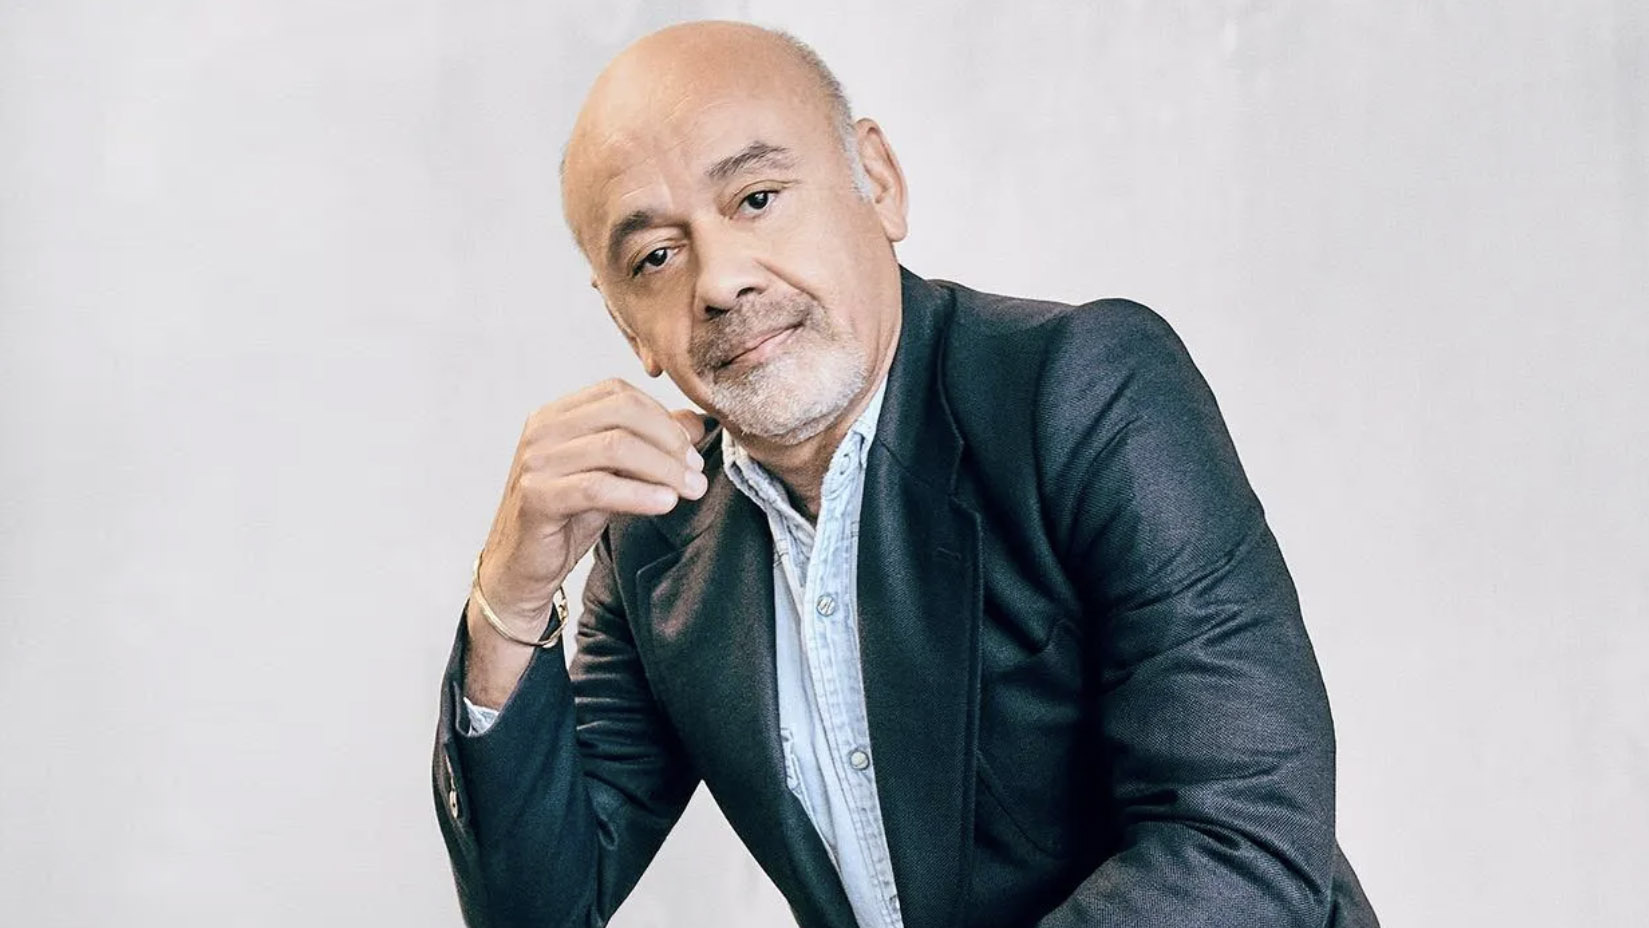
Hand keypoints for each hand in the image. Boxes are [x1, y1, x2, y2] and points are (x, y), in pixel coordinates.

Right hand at [474, 378, 708, 636]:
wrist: (521, 568)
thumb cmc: (568, 518)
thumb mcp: (614, 474)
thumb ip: (649, 446)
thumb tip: (695, 422)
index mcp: (558, 414)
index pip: (620, 393)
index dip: (662, 417)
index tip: (690, 449)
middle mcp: (543, 429)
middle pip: (622, 412)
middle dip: (669, 440)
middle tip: (696, 471)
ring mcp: (536, 461)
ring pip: (616, 446)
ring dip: (664, 468)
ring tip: (691, 490)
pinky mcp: (537, 496)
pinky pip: (599, 487)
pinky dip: (639, 493)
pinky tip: (665, 503)